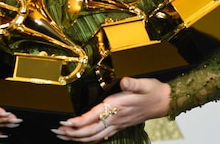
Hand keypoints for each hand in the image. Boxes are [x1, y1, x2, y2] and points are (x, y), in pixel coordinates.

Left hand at [52, 77, 169, 141]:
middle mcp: (115, 118)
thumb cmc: (152, 91)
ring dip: (77, 138)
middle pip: (89, 131)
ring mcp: (117, 124)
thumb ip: (133, 83)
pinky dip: (89, 140)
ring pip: (94, 137)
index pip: (93, 117)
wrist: (164, 101)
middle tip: (56, 132)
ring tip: (63, 136)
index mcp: (116, 106)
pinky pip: (101, 137)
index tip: (64, 122)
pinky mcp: (120, 126)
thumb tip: (125, 81)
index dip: (78, 122)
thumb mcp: (144, 84)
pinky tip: (82, 139)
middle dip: (72, 134)